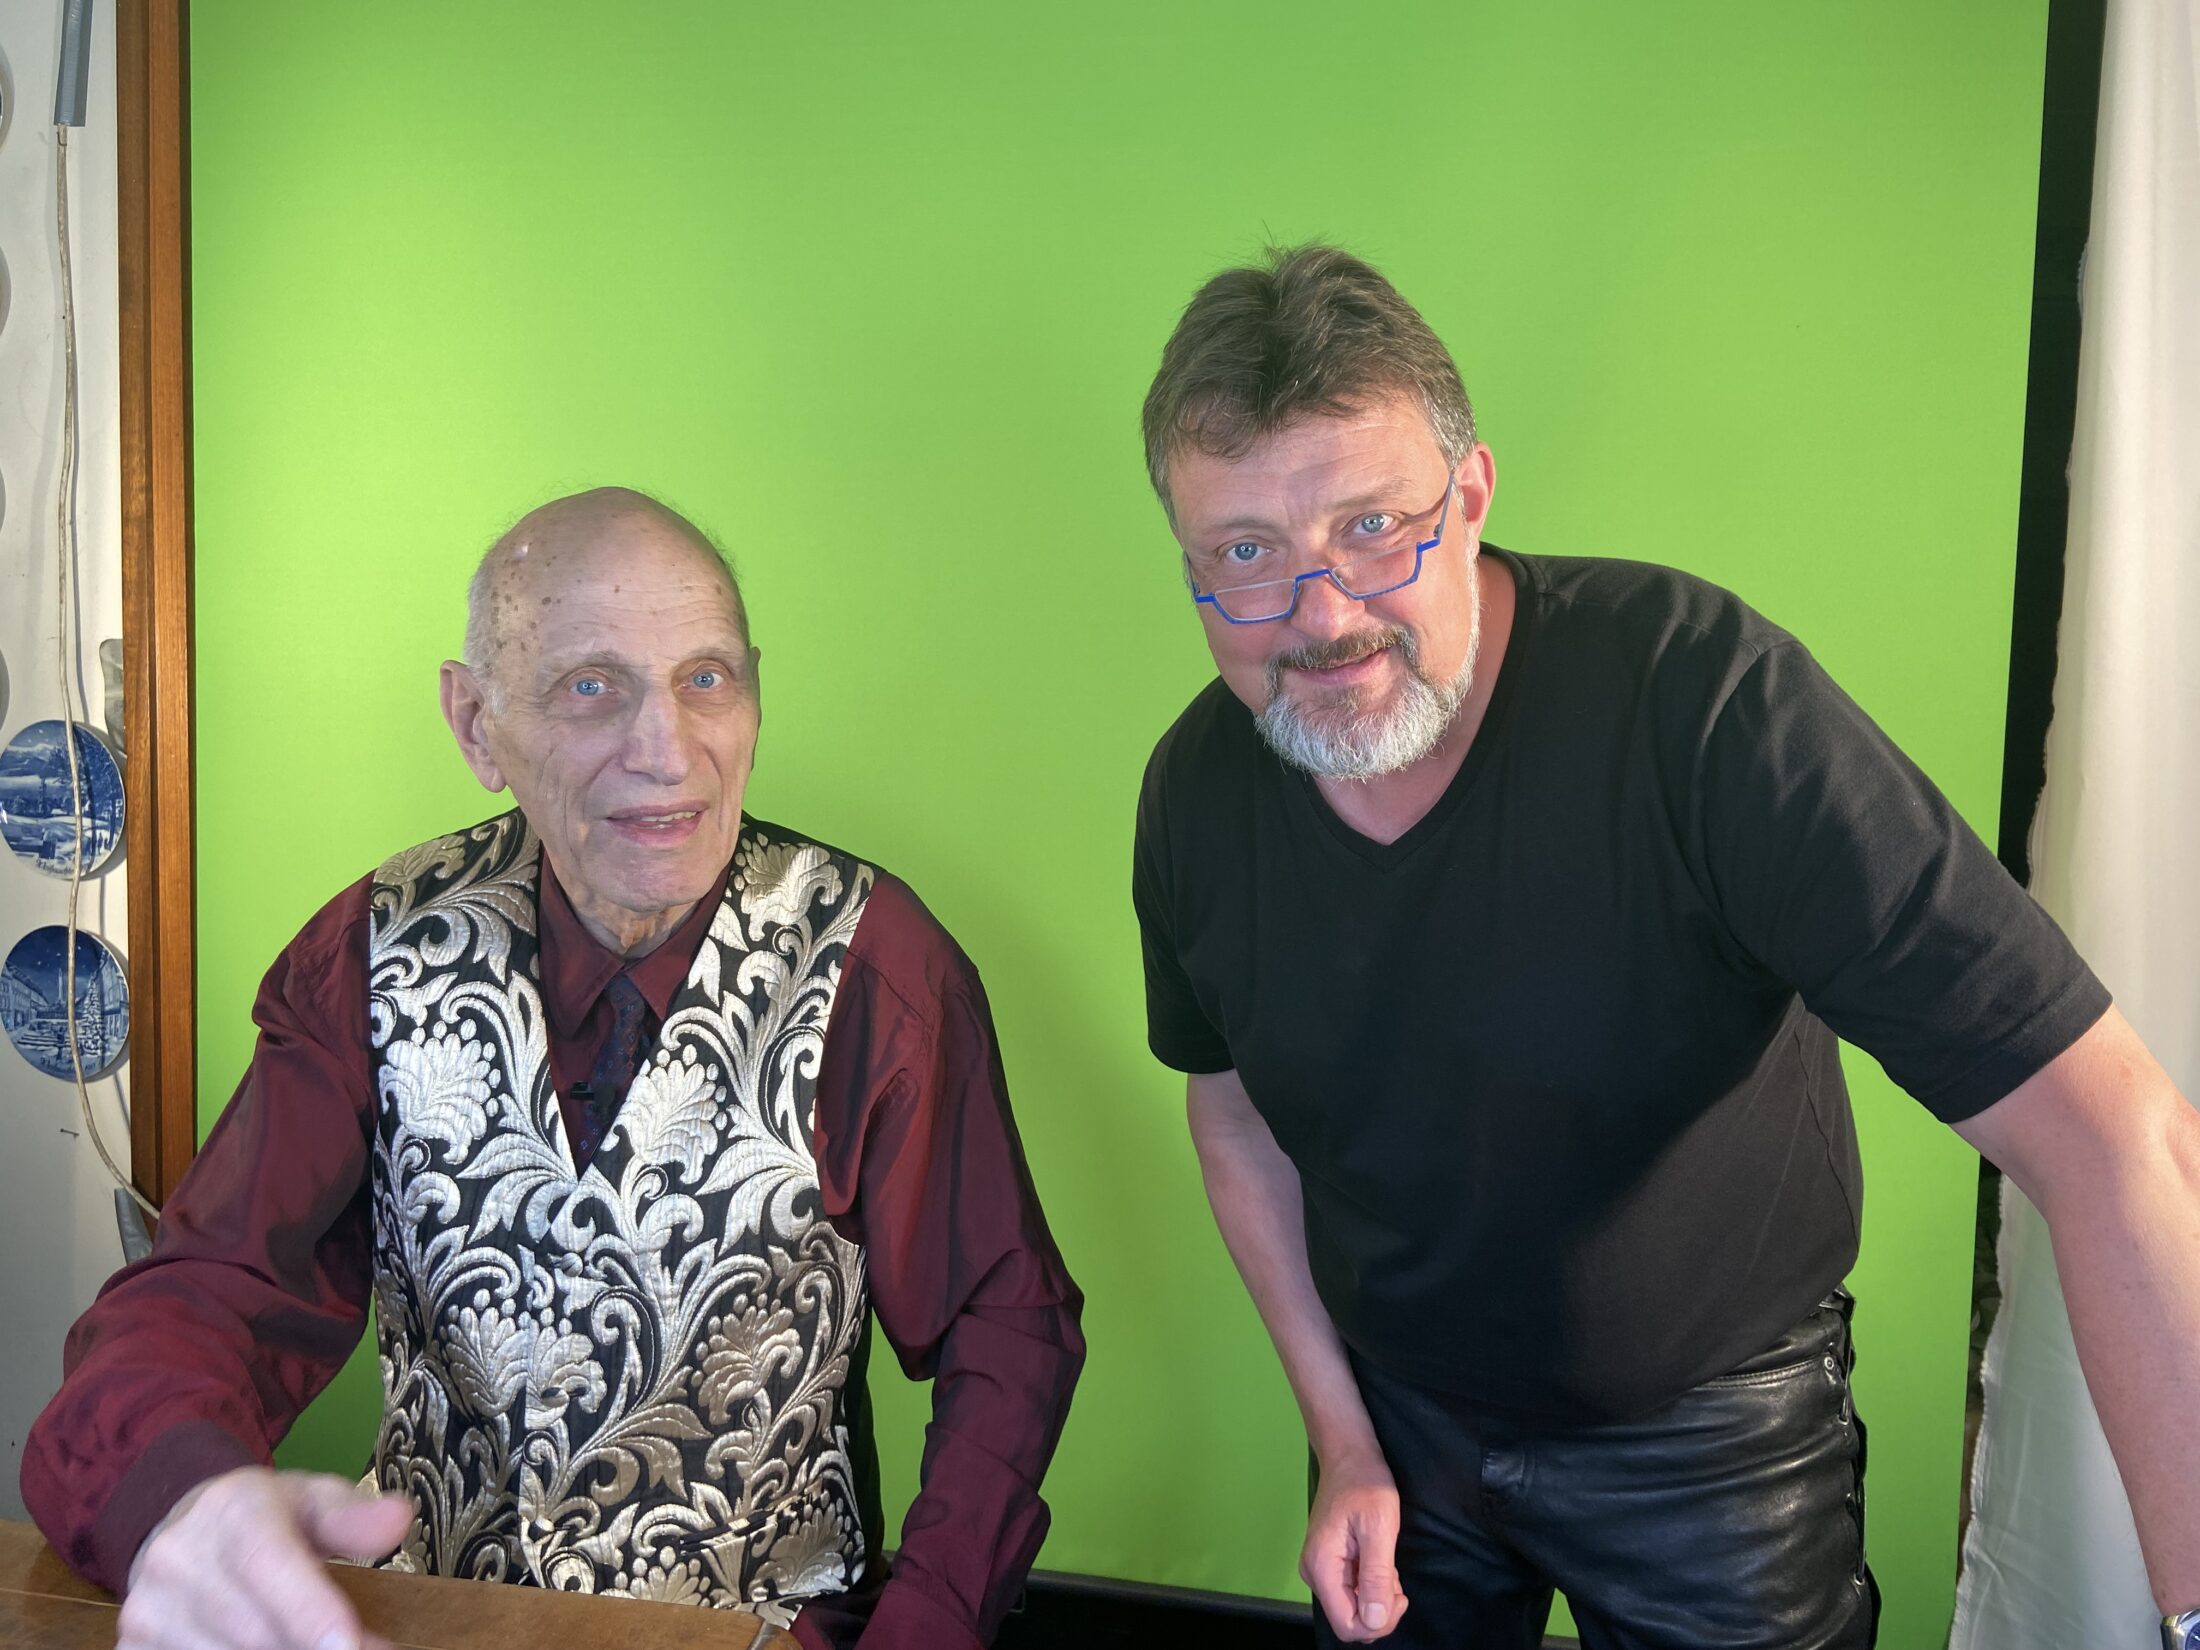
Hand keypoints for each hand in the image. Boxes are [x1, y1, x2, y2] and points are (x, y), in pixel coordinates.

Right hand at [119, 1467, 411, 1649]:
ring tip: (326, 1649)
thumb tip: (398, 1519)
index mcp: (231, 1511)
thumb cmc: (261, 1517)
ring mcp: (147, 1613)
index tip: (350, 1646)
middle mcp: (178, 1560)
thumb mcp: (311, 1500)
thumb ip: (353, 1516)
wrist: (177, 1528)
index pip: (268, 1564)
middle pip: (254, 1630)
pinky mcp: (132, 1649)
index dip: (309, 1611)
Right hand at [1301, 1449, 1408, 1641]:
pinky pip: (1352, 1591)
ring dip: (1377, 1596)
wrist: (1349, 1455)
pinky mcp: (1329, 1563)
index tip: (1398, 1595)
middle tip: (1395, 1577)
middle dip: (1379, 1610)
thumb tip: (1376, 1621)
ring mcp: (1320, 1568)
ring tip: (1387, 1563)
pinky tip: (1380, 1562)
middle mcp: (1315, 1573)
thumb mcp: (1379, 1528)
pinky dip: (1372, 1585)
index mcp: (1321, 1566)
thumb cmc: (1365, 1483)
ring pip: (1352, 1607)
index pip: (1346, 1625)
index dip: (1377, 1622)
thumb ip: (1376, 1576)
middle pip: (1348, 1620)